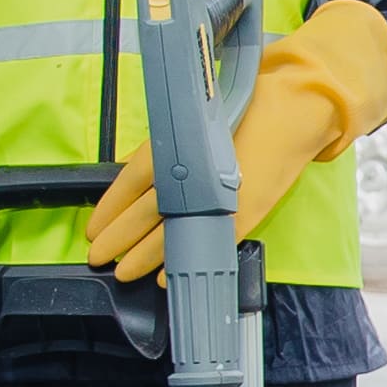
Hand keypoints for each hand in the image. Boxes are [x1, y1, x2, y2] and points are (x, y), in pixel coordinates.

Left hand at [85, 0, 386, 283]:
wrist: (294, 109)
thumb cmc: (245, 111)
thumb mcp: (197, 124)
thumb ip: (169, 153)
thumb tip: (140, 182)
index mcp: (177, 144)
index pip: (129, 182)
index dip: (108, 209)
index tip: (93, 229)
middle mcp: (193, 170)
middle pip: (143, 213)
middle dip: (118, 239)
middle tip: (98, 258)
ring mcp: (218, 194)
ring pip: (169, 233)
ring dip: (142, 255)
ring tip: (123, 271)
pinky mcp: (243, 211)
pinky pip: (206, 243)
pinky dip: (182, 260)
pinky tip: (163, 276)